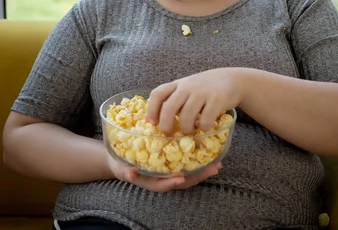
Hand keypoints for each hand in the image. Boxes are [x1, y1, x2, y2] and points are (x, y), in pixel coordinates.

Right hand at [105, 148, 221, 192]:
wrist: (120, 157)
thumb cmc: (120, 162)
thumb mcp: (120, 166)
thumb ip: (125, 171)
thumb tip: (131, 174)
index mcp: (150, 180)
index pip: (162, 185)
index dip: (171, 182)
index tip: (180, 178)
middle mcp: (163, 178)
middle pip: (182, 181)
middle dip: (198, 176)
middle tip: (213, 168)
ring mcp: (169, 171)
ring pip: (188, 173)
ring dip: (203, 169)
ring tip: (217, 163)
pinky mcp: (174, 162)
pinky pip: (187, 162)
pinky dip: (199, 159)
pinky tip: (211, 153)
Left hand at [146, 68, 244, 134]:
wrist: (232, 80)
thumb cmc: (205, 88)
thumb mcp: (187, 89)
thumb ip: (171, 100)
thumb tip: (149, 120)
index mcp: (178, 84)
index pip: (158, 94)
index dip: (152, 110)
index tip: (153, 123)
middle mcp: (188, 86)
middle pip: (169, 108)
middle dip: (166, 125)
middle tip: (169, 133)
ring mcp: (202, 92)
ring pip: (186, 117)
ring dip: (186, 129)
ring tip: (190, 130)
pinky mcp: (217, 100)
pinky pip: (205, 120)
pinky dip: (203, 127)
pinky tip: (205, 126)